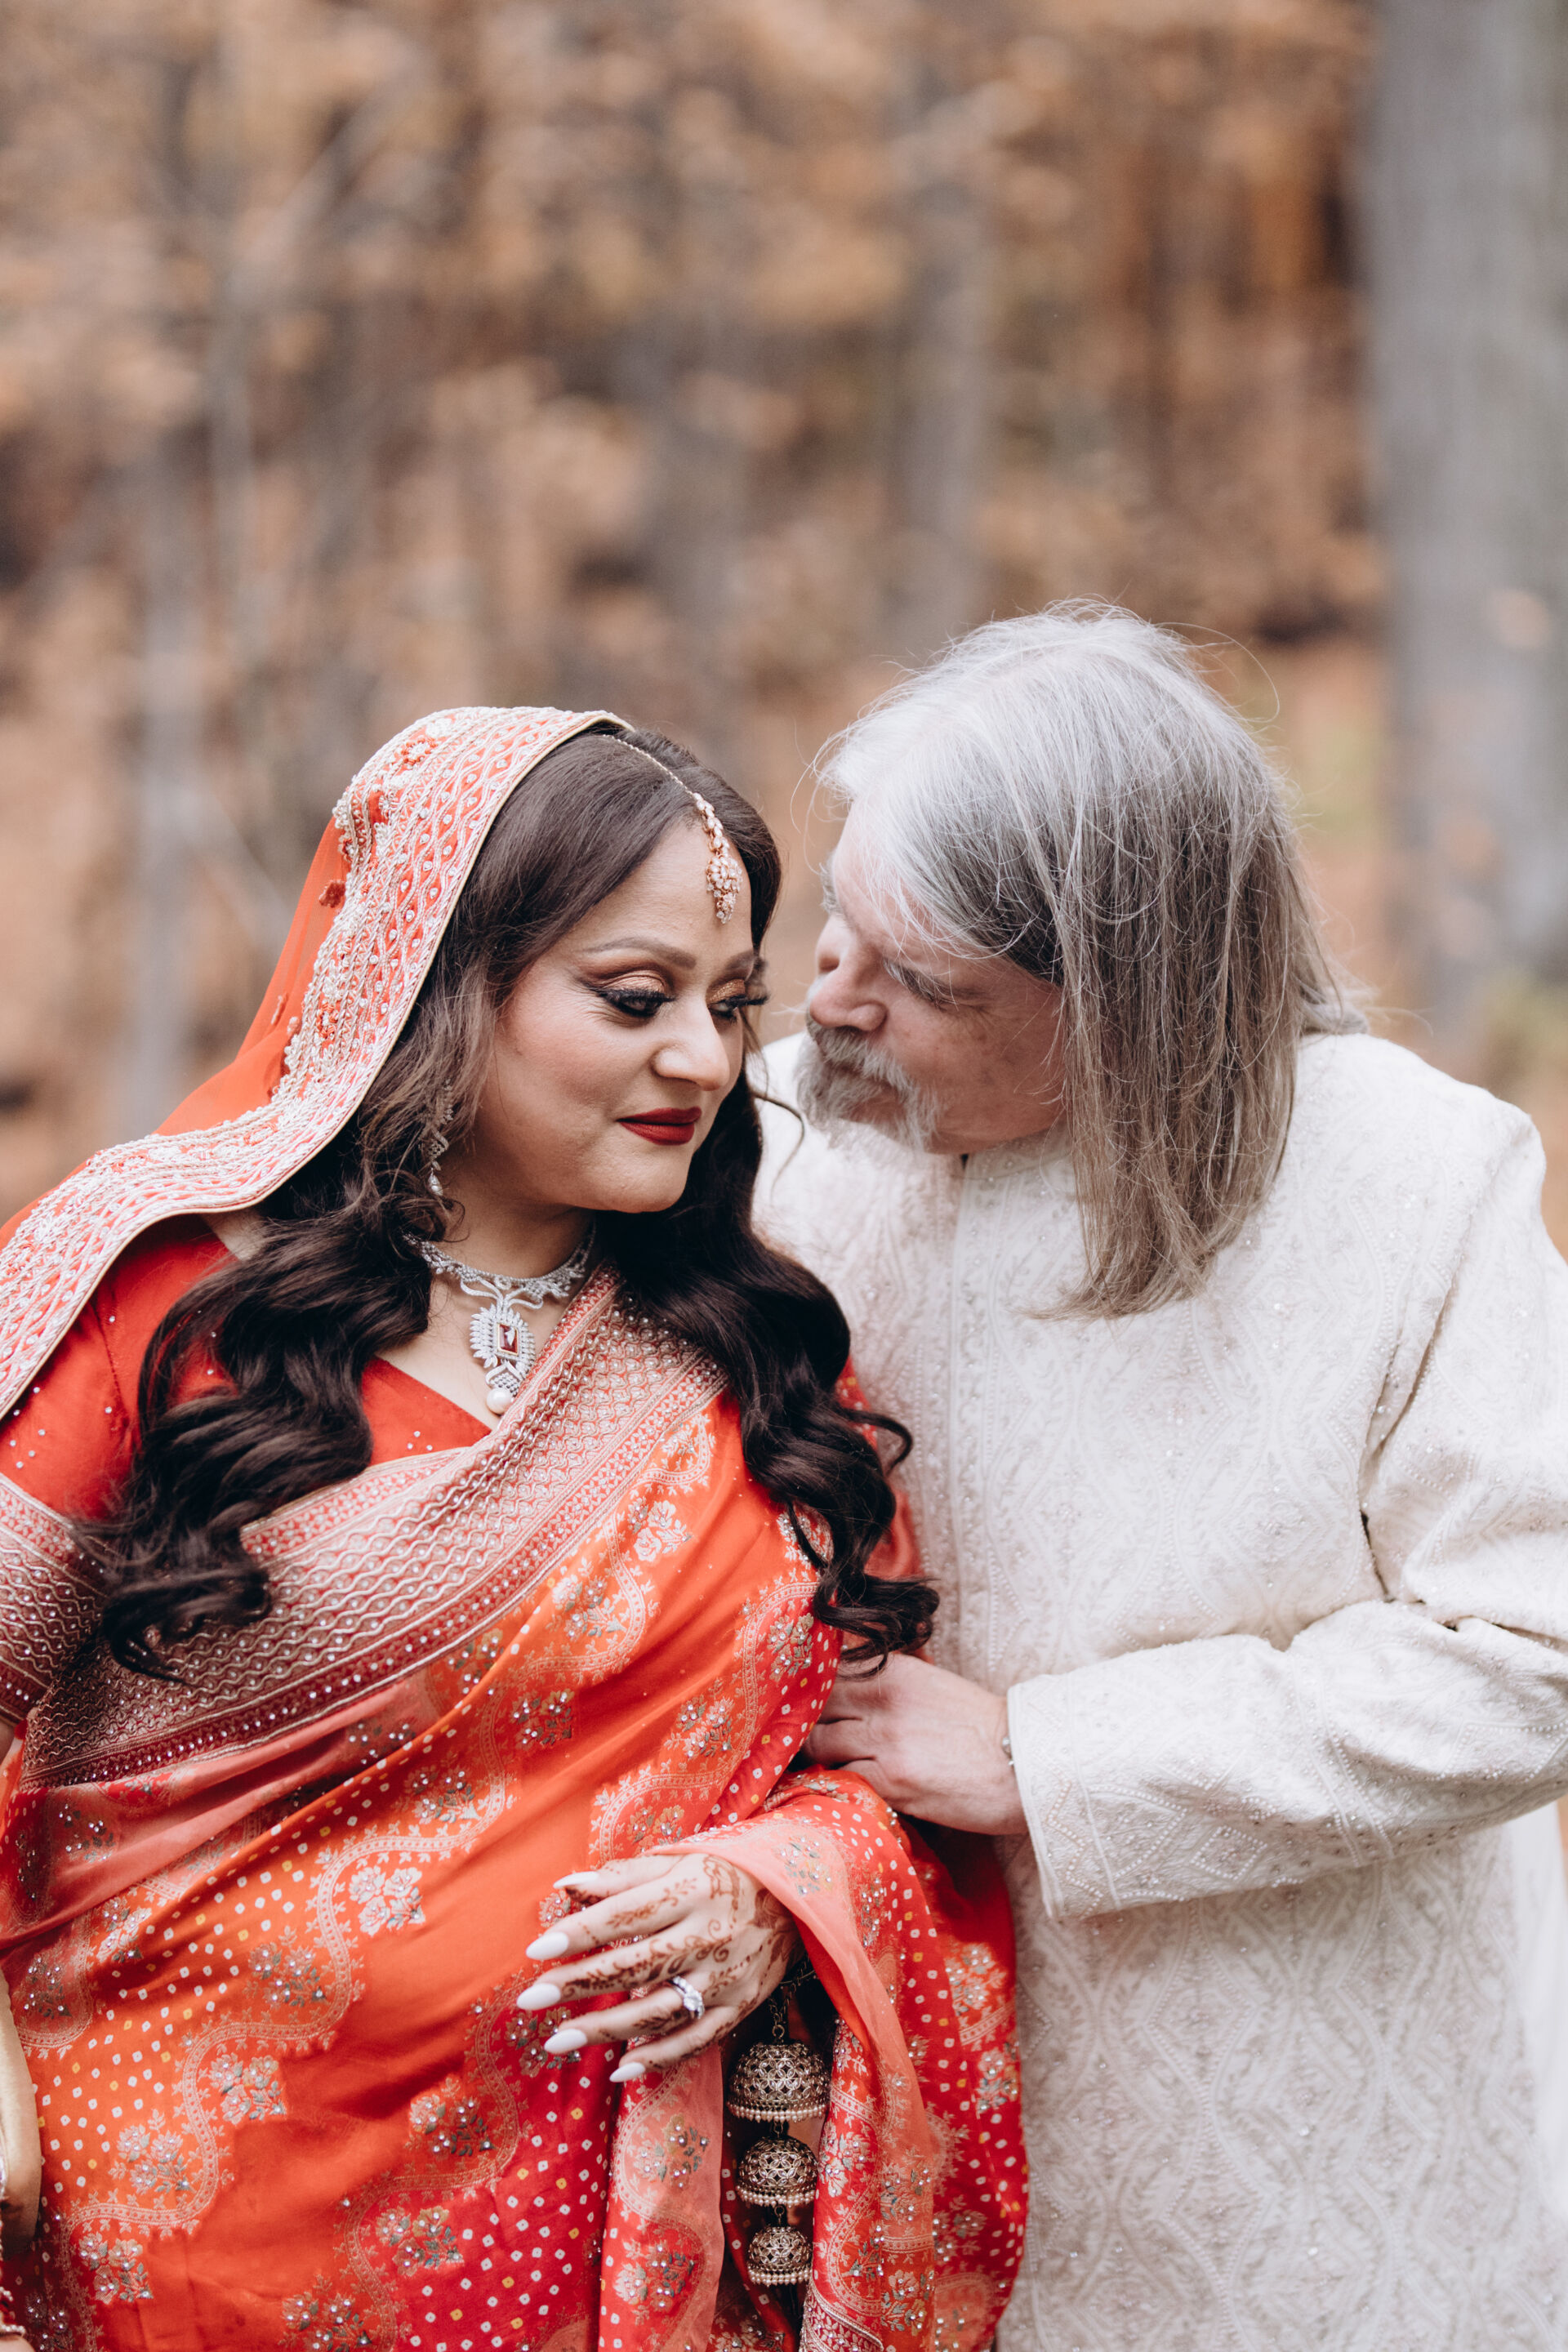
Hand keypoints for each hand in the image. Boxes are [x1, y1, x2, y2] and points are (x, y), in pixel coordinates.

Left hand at [516, 1852, 796, 2080]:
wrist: (795, 1897)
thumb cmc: (720, 1875)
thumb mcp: (677, 1863)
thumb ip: (622, 1877)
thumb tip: (564, 1887)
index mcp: (689, 1889)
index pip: (625, 1913)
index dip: (579, 1933)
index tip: (536, 1951)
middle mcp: (708, 1933)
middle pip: (635, 1964)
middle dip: (578, 1984)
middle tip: (531, 2000)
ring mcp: (726, 1975)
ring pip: (658, 2009)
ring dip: (605, 2029)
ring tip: (557, 2041)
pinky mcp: (740, 2005)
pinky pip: (696, 2038)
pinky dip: (659, 2057)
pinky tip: (620, 2069)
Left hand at [802, 1651, 1027, 1834]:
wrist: (1025, 1763)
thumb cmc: (981, 1730)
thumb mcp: (931, 1688)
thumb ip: (887, 1687)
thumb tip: (844, 1695)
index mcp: (893, 1672)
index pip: (826, 1672)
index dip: (807, 1693)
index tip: (800, 1710)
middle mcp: (883, 1699)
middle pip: (814, 1707)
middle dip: (804, 1725)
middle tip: (801, 1743)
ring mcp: (885, 1740)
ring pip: (819, 1744)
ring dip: (816, 1758)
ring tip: (821, 1769)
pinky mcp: (893, 1780)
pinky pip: (840, 1779)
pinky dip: (835, 1785)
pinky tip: (842, 1791)